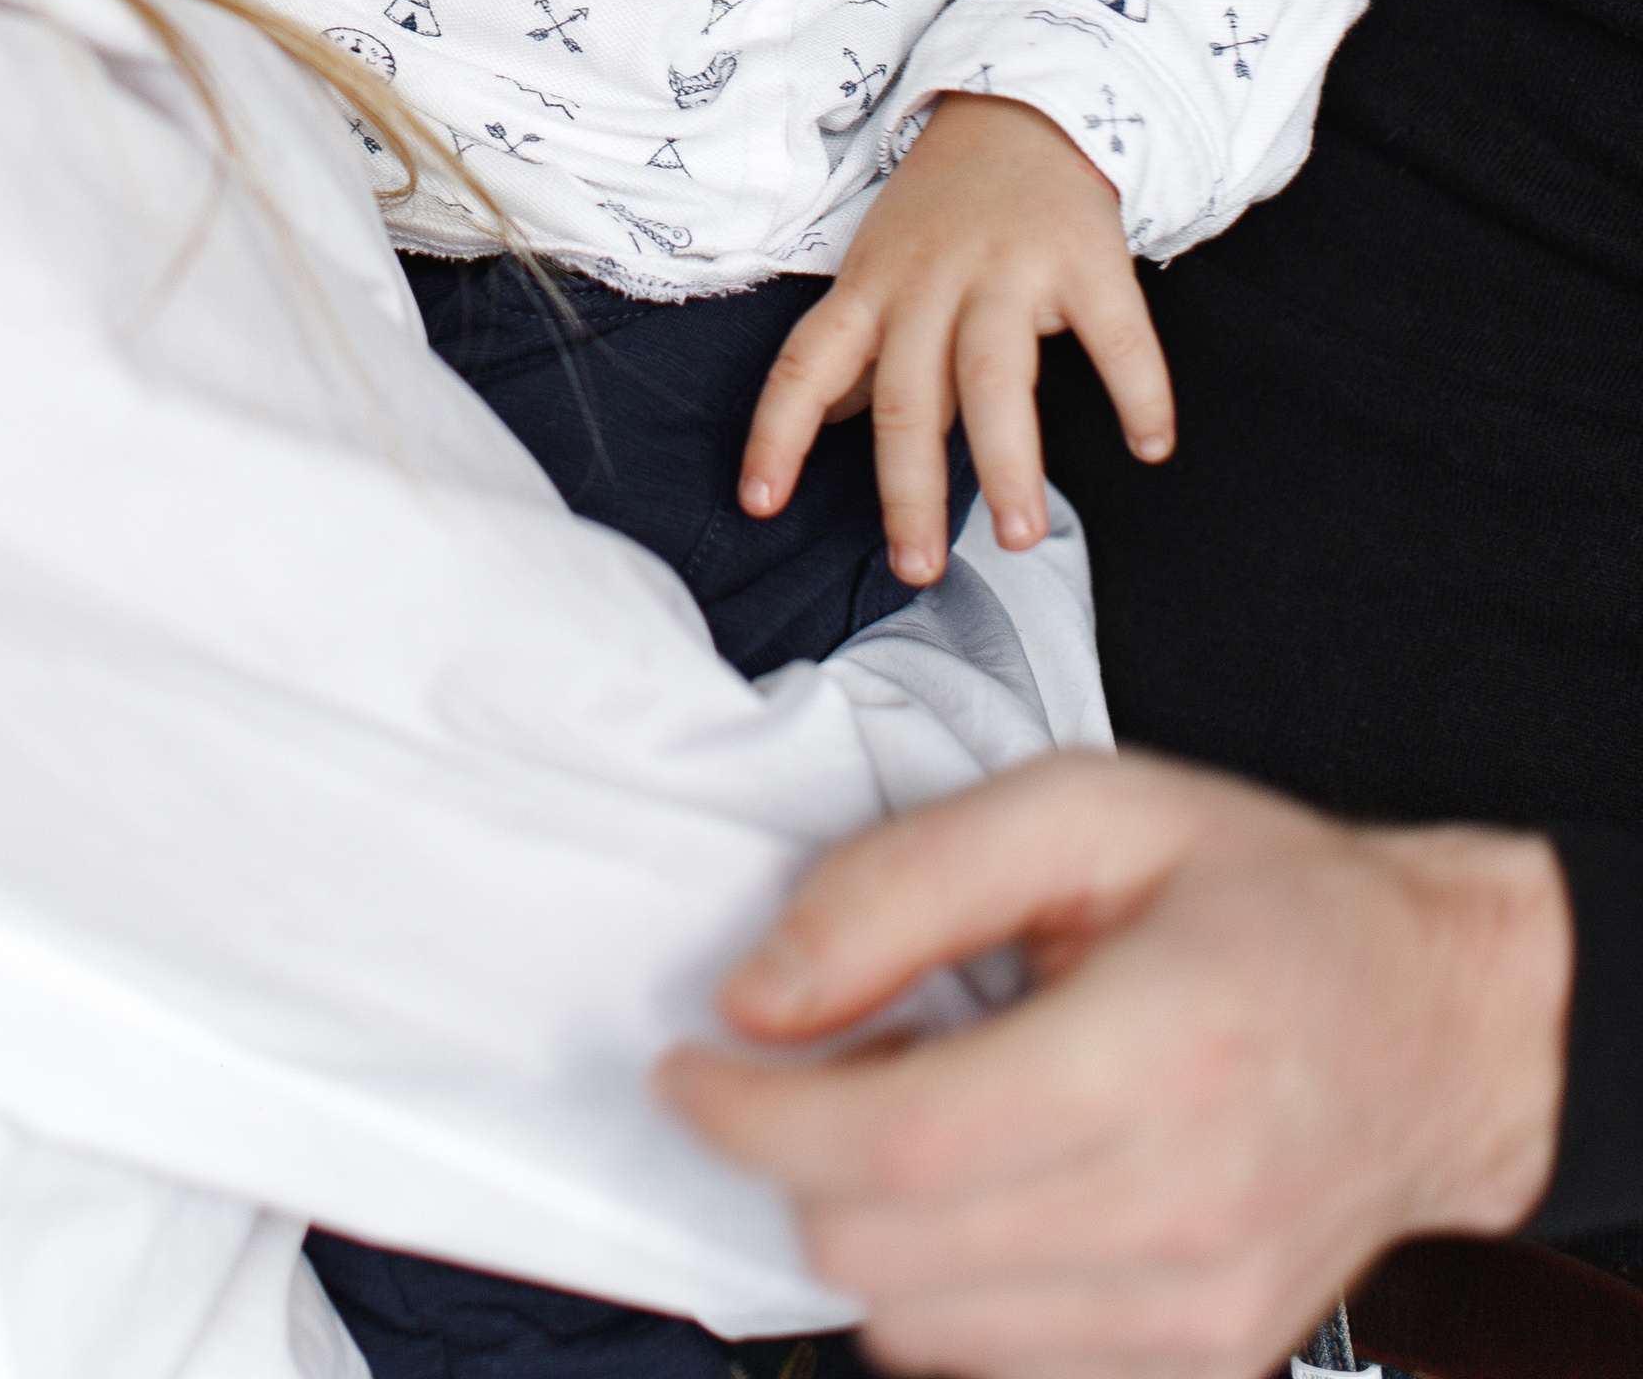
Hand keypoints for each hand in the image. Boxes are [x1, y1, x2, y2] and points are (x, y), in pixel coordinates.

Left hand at [659, 750, 1572, 1378]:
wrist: (1444, 1024)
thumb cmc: (1272, 902)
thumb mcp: (1086, 810)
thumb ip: (903, 884)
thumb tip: (761, 990)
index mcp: (1158, 1058)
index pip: (890, 1144)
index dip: (753, 1113)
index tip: (690, 1065)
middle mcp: (1181, 1215)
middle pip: (884, 1251)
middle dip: (791, 1158)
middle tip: (803, 1060)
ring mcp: (1197, 1318)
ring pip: (921, 1331)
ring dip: (863, 1224)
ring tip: (909, 1106)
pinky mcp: (1201, 1367)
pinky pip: (999, 1367)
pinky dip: (942, 1285)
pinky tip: (974, 1182)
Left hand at [738, 92, 1173, 582]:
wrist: (1020, 108)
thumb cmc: (940, 212)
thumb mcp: (879, 268)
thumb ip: (858, 349)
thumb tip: (825, 426)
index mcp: (870, 288)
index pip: (806, 364)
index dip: (779, 433)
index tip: (758, 504)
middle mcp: (929, 281)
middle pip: (906, 394)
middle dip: (908, 489)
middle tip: (917, 568)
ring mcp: (1007, 267)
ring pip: (994, 375)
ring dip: (1008, 461)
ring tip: (1020, 537)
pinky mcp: (1084, 255)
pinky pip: (1113, 334)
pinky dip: (1137, 391)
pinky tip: (1150, 446)